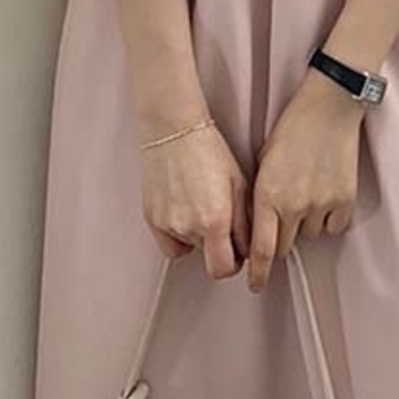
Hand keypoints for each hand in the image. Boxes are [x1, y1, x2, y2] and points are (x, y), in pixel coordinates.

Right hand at [139, 121, 250, 279]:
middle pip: (207, 257)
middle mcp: (189, 227)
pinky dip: (178, 235)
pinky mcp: (151, 218)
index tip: (237, 254)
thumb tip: (247, 247)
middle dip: (218, 247)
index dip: (233, 264)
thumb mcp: (239, 185)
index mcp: (215, 220)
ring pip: (189, 248)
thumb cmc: (208, 149)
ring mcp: (167, 224)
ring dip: (198, 238)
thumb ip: (244, 222)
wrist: (174, 130)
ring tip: (202, 207)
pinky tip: (185, 212)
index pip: (223, 268)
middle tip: (222, 225)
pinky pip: (168, 242)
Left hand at [247, 70, 364, 292]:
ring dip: (306, 222)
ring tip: (309, 189)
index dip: (258, 273)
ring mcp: (321, 204)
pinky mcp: (345, 200)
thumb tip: (263, 224)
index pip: (261, 250)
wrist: (329, 107)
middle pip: (285, 247)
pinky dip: (329, 215)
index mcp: (267, 195)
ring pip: (310, 234)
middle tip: (285, 218)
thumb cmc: (292, 128)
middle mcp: (293, 205)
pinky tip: (326, 190)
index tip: (256, 285)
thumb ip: (262, 196)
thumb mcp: (264, 161)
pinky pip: (333, 224)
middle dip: (282, 239)